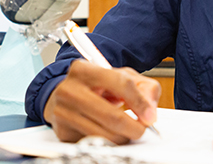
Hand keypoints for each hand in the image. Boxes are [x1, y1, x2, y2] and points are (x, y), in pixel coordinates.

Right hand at [44, 60, 160, 143]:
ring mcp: (63, 112)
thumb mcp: (121, 76)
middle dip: (133, 127)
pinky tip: (108, 132)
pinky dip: (107, 142)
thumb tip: (149, 111)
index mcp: (84, 69)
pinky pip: (92, 143)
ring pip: (103, 134)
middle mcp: (70, 89)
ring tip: (125, 130)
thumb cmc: (96, 86)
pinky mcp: (63, 132)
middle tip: (140, 129)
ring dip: (121, 137)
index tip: (149, 116)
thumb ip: (144, 87)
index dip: (139, 102)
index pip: (120, 83)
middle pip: (112, 115)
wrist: (65, 96)